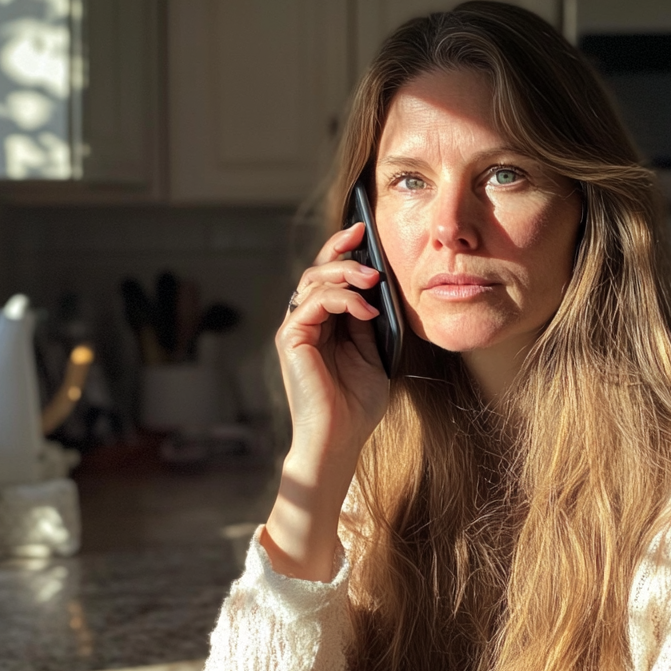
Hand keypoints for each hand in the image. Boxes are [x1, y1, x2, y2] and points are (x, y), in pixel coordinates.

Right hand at [277, 222, 389, 464]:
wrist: (340, 439)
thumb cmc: (357, 405)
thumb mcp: (374, 354)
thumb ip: (370, 323)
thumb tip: (379, 289)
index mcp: (326, 324)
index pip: (331, 277)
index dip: (344, 250)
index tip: (365, 230)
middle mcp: (307, 322)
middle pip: (317, 269)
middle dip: (342, 249)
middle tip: (365, 238)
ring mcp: (296, 329)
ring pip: (313, 279)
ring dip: (345, 272)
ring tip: (374, 279)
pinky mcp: (291, 339)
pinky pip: (312, 302)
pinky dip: (342, 299)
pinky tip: (366, 311)